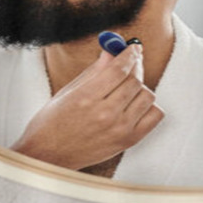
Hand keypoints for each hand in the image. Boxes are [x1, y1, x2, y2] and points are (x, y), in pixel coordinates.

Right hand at [11, 44, 163, 170]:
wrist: (48, 155)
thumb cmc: (52, 123)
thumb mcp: (68, 91)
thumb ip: (95, 70)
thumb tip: (112, 51)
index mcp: (86, 98)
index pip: (119, 68)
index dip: (129, 53)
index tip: (133, 47)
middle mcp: (105, 114)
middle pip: (135, 80)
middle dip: (135, 66)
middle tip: (132, 62)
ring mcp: (119, 129)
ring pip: (147, 95)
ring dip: (140, 87)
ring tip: (127, 88)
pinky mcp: (128, 141)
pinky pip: (154, 115)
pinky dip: (148, 107)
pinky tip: (135, 105)